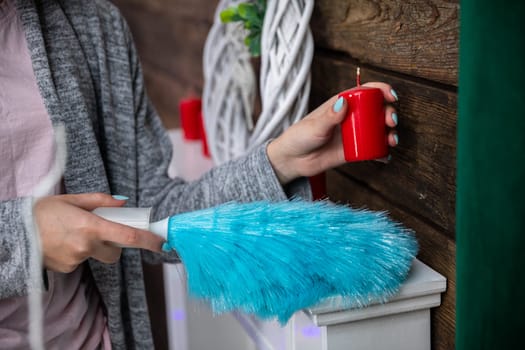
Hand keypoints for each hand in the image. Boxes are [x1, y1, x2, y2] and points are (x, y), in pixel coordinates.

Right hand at [34, 193, 164, 272]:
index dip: (148, 241)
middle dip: (115, 243)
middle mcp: (86, 246)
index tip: (162, 243)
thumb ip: (101, 201)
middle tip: (102, 230)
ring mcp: (76, 260)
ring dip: (94, 247)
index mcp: (90, 226)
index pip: (127, 236)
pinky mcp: (68, 269)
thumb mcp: (73, 199)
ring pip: (98, 256)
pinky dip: (79, 253)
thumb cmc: (42, 212)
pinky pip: (83, 261)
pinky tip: (63, 243)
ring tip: (73, 234)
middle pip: (116, 252)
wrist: (14, 233)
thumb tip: (123, 202)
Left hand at [267, 82, 398, 184]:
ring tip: (391, 140)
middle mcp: (351, 118)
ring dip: (389, 134)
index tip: (391, 96)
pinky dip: (381, 153)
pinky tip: (385, 156)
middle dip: (388, 114)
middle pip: (376, 111)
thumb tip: (343, 102)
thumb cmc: (300, 138)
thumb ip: (329, 117)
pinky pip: (372, 151)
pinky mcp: (354, 151)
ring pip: (378, 131)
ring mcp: (353, 135)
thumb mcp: (314, 126)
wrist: (293, 160)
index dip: (380, 90)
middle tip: (390, 122)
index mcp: (341, 104)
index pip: (364, 92)